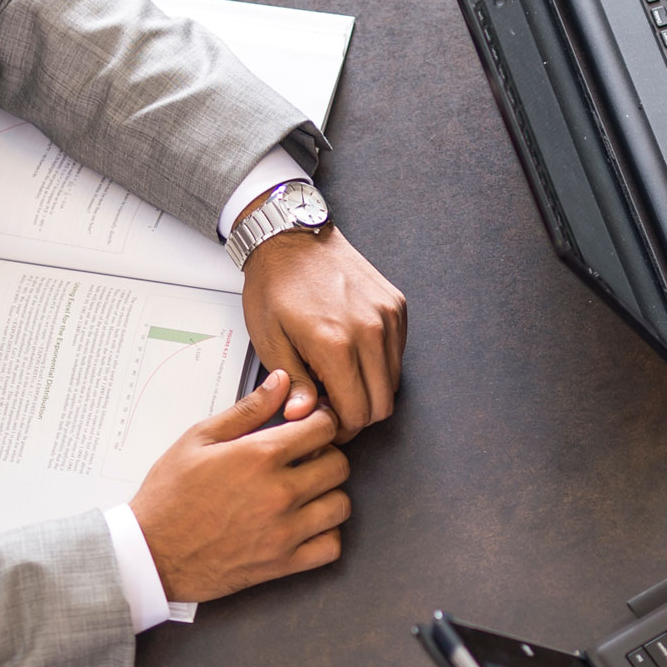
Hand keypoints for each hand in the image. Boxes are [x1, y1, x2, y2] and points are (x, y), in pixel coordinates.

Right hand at [130, 371, 351, 602]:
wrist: (150, 552)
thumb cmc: (170, 495)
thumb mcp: (199, 439)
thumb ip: (247, 409)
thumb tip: (282, 381)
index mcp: (259, 455)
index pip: (323, 428)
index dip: (321, 422)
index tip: (311, 428)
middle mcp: (279, 492)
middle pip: (339, 465)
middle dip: (327, 456)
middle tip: (306, 461)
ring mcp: (283, 531)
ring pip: (341, 505)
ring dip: (329, 495)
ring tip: (307, 493)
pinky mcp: (282, 563)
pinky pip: (331, 547)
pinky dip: (326, 536)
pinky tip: (306, 525)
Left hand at [241, 226, 406, 441]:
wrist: (291, 239)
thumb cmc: (274, 286)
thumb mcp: (269, 340)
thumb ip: (292, 383)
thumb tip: (303, 416)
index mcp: (335, 344)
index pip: (357, 414)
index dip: (341, 428)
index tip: (324, 421)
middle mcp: (370, 331)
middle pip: (382, 405)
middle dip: (358, 415)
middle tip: (332, 405)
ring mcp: (388, 317)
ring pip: (394, 382)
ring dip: (370, 390)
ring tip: (339, 378)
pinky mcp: (396, 306)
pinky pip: (397, 354)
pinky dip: (380, 364)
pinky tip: (352, 355)